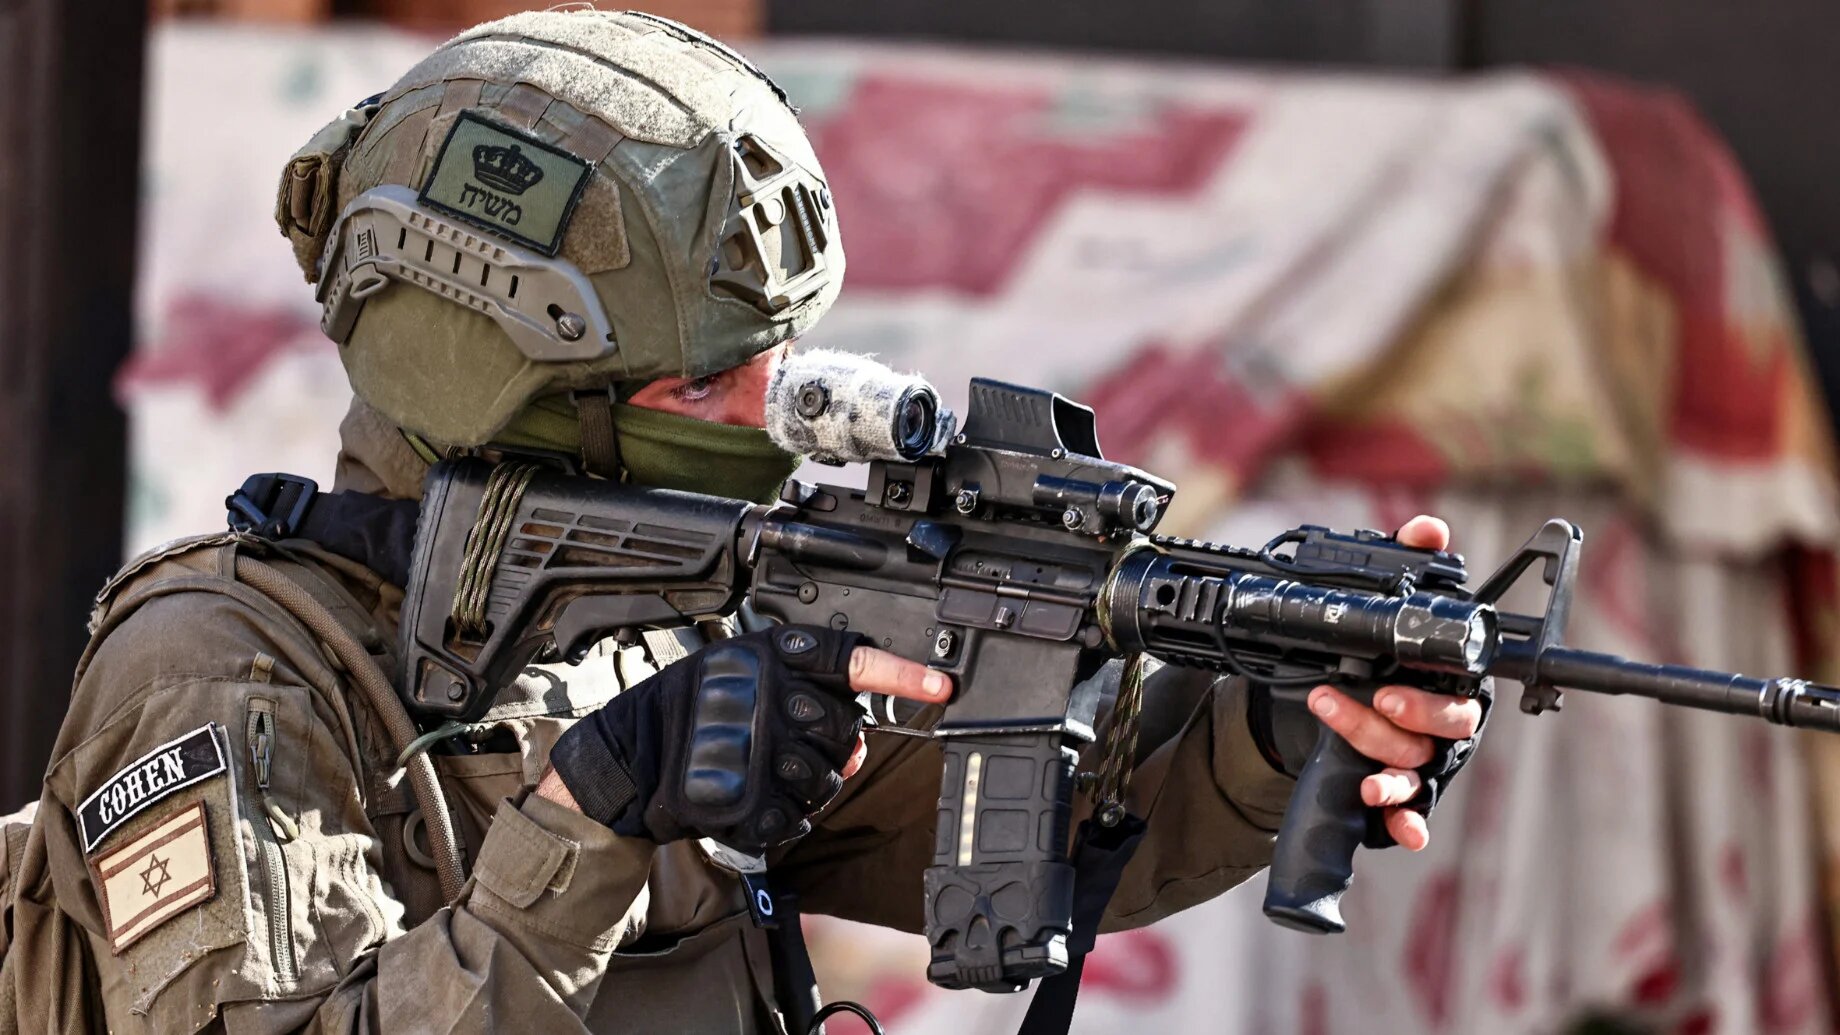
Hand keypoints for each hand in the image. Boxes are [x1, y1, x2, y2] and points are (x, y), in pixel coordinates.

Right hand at [544, 626, 951, 850]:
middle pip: (846, 730)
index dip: (902, 674)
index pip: (855, 658)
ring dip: (808, 783)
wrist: (632, 754)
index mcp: (776, 655)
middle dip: (831, 746)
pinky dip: (783, 813)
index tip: (942, 687)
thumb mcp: (747, 676)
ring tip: (768, 770)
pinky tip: (755, 796)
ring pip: (828, 777)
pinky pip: (799, 814)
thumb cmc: (694, 710)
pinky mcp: (752, 795)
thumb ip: (806, 695)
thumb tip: (858, 742)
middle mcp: (774, 696)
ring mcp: (763, 748)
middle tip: (794, 746)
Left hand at [1303, 515, 1482, 851]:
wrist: (1325, 694)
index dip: (1431, 696)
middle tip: (1374, 704)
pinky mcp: (1399, 789)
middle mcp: (1443, 727)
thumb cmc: (1372, 651)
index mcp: (1450, 683)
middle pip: (1442, 733)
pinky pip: (1413, 814)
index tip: (1390, 689)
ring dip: (1386, 768)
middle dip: (1408, 722)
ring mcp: (1424, 762)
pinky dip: (1408, 824)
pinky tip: (1398, 830)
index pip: (1463, 692)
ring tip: (1354, 765)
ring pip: (1417, 770)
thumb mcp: (1381, 603)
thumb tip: (1428, 527)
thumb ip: (1409, 561)